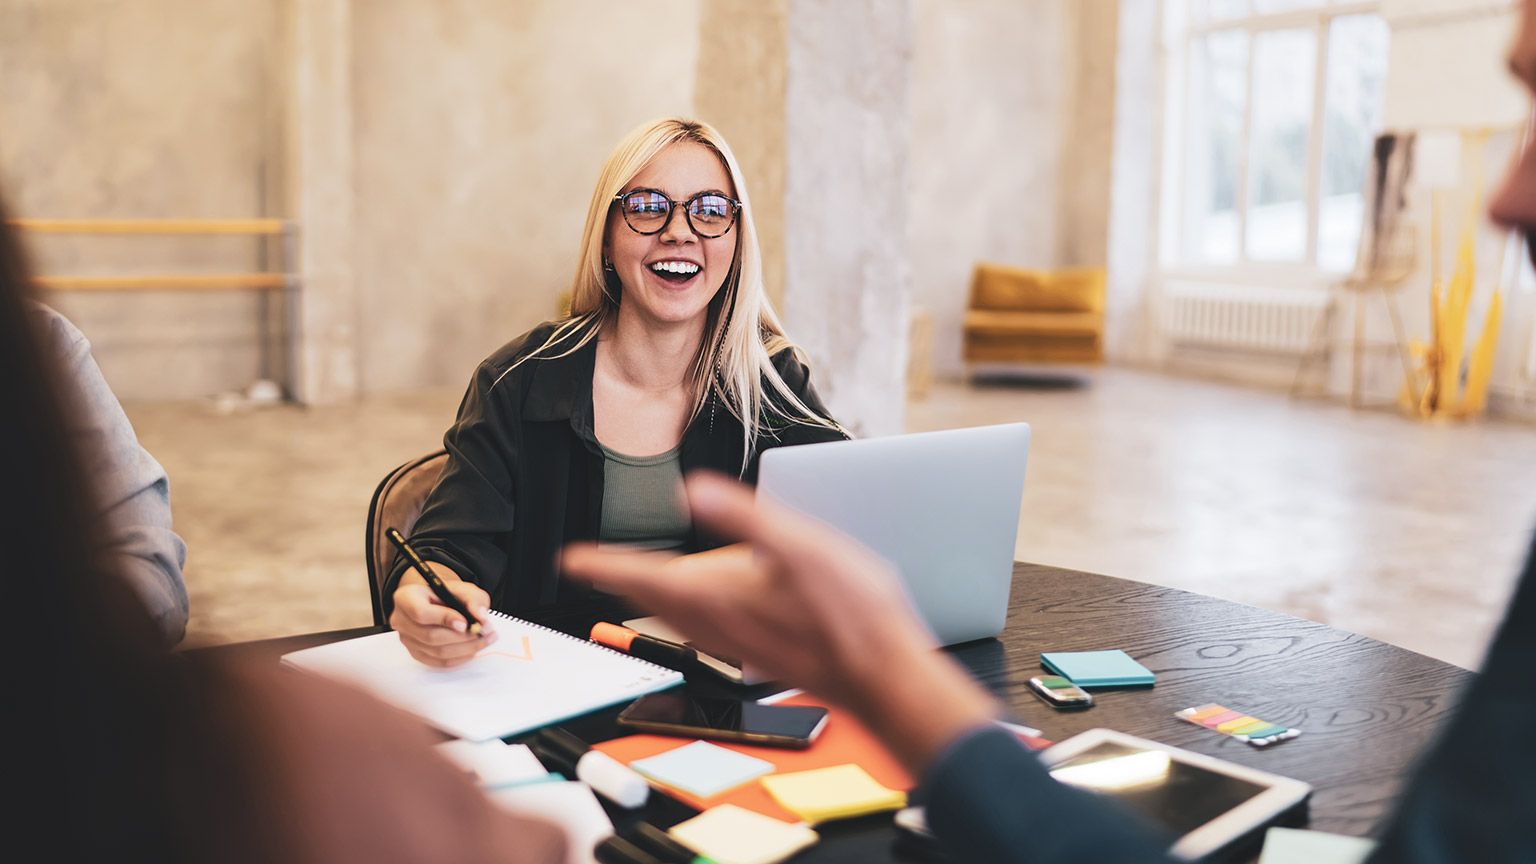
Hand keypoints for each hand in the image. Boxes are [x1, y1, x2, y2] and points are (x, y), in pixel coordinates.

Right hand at [389, 562, 497, 666]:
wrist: (438, 603)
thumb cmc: (446, 595)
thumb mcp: (462, 588)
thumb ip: (473, 599)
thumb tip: (480, 616)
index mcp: (406, 598)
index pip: (421, 612)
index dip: (444, 619)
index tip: (465, 623)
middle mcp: (401, 620)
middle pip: (430, 636)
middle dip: (463, 636)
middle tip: (484, 631)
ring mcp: (407, 640)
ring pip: (437, 652)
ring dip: (466, 648)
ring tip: (485, 638)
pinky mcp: (416, 653)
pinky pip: (439, 662)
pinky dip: (460, 657)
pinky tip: (473, 648)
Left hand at [562, 472, 1000, 772]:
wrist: (883, 674)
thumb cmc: (850, 612)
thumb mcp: (801, 545)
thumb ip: (745, 516)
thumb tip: (695, 489)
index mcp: (720, 594)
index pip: (645, 574)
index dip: (605, 563)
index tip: (571, 559)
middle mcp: (719, 623)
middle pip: (654, 598)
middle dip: (620, 579)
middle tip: (590, 568)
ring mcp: (738, 642)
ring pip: (677, 617)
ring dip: (650, 597)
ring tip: (634, 582)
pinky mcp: (758, 651)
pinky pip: (702, 628)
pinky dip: (683, 612)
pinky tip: (699, 607)